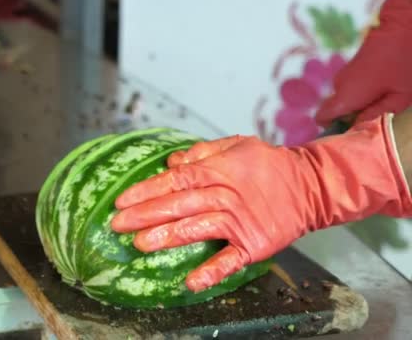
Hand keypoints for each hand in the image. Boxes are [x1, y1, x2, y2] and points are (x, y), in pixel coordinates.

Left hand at [111, 114, 411, 292]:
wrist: (312, 185)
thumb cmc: (269, 164)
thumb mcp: (237, 145)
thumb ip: (203, 152)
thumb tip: (171, 162)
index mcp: (218, 170)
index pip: (174, 181)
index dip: (146, 191)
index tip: (121, 201)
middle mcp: (225, 195)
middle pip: (179, 204)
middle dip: (146, 214)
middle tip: (118, 225)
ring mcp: (239, 222)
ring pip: (197, 229)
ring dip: (168, 237)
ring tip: (140, 245)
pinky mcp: (254, 244)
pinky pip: (231, 260)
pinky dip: (212, 271)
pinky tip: (192, 282)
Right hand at [315, 0, 411, 127]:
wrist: (404, 26)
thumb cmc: (404, 64)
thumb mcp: (399, 97)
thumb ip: (376, 116)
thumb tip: (358, 127)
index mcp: (345, 96)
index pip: (322, 119)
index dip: (332, 129)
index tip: (349, 132)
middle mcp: (339, 86)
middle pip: (336, 110)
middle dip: (352, 116)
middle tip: (375, 117)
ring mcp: (344, 75)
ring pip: (346, 99)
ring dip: (360, 103)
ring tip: (383, 99)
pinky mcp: (352, 68)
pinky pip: (352, 88)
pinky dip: (364, 92)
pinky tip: (383, 87)